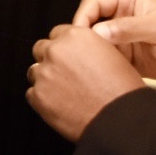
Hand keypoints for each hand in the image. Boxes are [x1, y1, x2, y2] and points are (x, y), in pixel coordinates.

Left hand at [26, 24, 145, 141]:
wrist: (121, 121)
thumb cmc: (123, 92)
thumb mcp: (112, 55)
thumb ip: (88, 48)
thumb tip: (79, 52)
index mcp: (76, 36)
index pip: (57, 34)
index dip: (64, 47)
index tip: (69, 57)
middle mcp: (56, 51)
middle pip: (41, 49)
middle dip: (52, 60)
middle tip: (66, 76)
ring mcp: (44, 73)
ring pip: (35, 71)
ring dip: (46, 79)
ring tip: (66, 93)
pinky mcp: (38, 95)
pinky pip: (32, 94)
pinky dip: (44, 99)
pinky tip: (61, 106)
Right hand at [70, 0, 155, 83]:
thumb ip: (131, 28)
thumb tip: (99, 32)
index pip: (93, 3)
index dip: (83, 18)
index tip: (79, 36)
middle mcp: (119, 14)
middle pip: (88, 21)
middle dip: (83, 36)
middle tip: (80, 52)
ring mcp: (120, 34)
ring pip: (93, 39)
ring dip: (90, 50)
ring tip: (88, 64)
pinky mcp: (122, 53)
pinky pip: (103, 55)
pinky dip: (99, 62)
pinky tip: (99, 71)